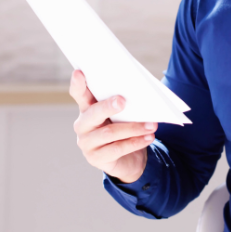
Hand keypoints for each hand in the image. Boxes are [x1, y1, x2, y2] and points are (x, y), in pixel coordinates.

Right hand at [69, 69, 156, 183]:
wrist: (129, 159)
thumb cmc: (125, 128)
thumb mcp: (124, 114)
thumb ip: (124, 102)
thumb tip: (140, 91)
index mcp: (87, 108)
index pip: (79, 94)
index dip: (78, 84)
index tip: (79, 72)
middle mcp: (83, 125)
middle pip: (94, 113)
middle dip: (108, 106)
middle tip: (123, 101)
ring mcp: (87, 143)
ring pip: (109, 133)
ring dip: (133, 128)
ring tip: (152, 125)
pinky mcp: (96, 158)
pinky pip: (117, 149)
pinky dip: (135, 142)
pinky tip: (148, 137)